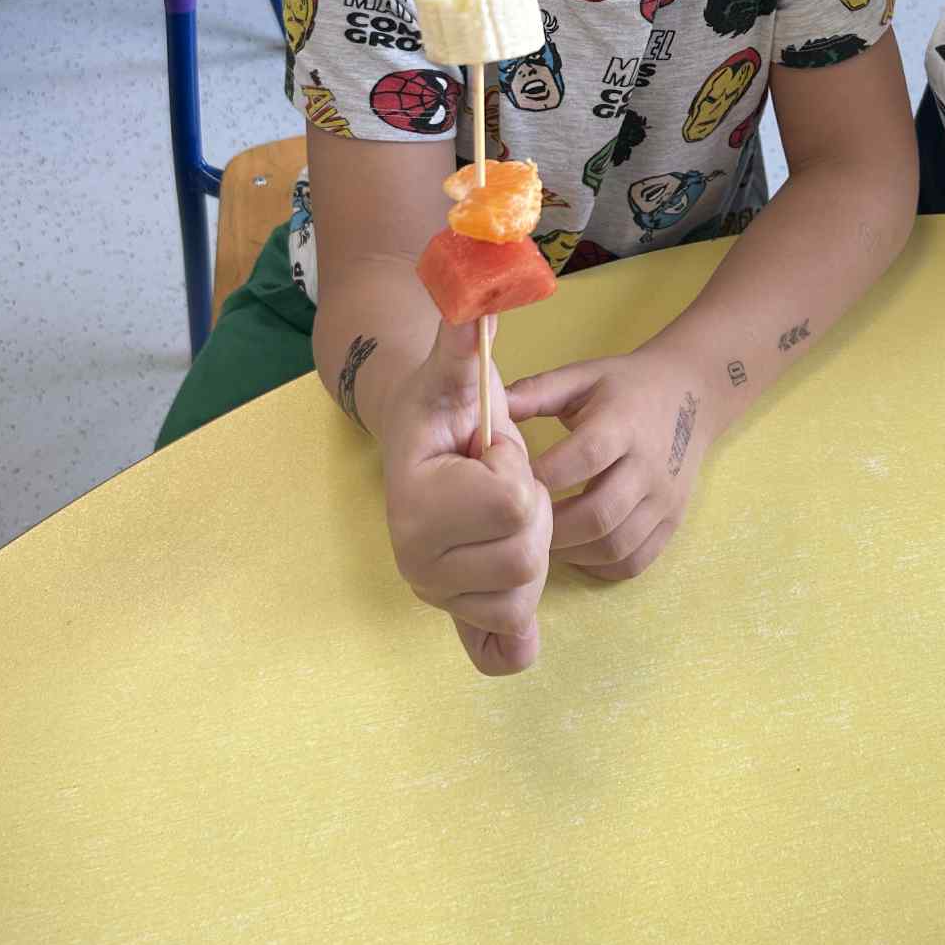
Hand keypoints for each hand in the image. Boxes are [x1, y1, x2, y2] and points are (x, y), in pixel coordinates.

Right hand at [378, 319, 552, 676]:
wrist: (427, 444)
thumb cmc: (449, 404)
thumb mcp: (460, 368)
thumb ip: (465, 335)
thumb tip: (476, 291)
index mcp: (415, 503)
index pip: (515, 506)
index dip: (517, 470)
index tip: (490, 452)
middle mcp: (413, 561)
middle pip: (527, 556)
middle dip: (531, 512)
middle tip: (502, 484)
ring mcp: (434, 598)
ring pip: (526, 596)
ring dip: (531, 552)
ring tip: (503, 516)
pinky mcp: (457, 621)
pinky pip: (504, 654)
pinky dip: (518, 631)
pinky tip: (512, 590)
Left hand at [508, 342, 709, 581]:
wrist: (693, 394)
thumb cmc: (626, 386)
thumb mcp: (583, 377)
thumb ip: (536, 392)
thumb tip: (484, 413)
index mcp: (623, 423)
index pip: (583, 458)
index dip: (542, 477)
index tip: (510, 484)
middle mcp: (650, 464)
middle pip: (598, 513)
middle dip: (551, 527)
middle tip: (520, 526)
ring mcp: (665, 497)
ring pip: (616, 545)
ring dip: (572, 552)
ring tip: (544, 540)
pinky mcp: (674, 520)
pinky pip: (635, 561)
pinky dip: (600, 566)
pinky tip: (577, 549)